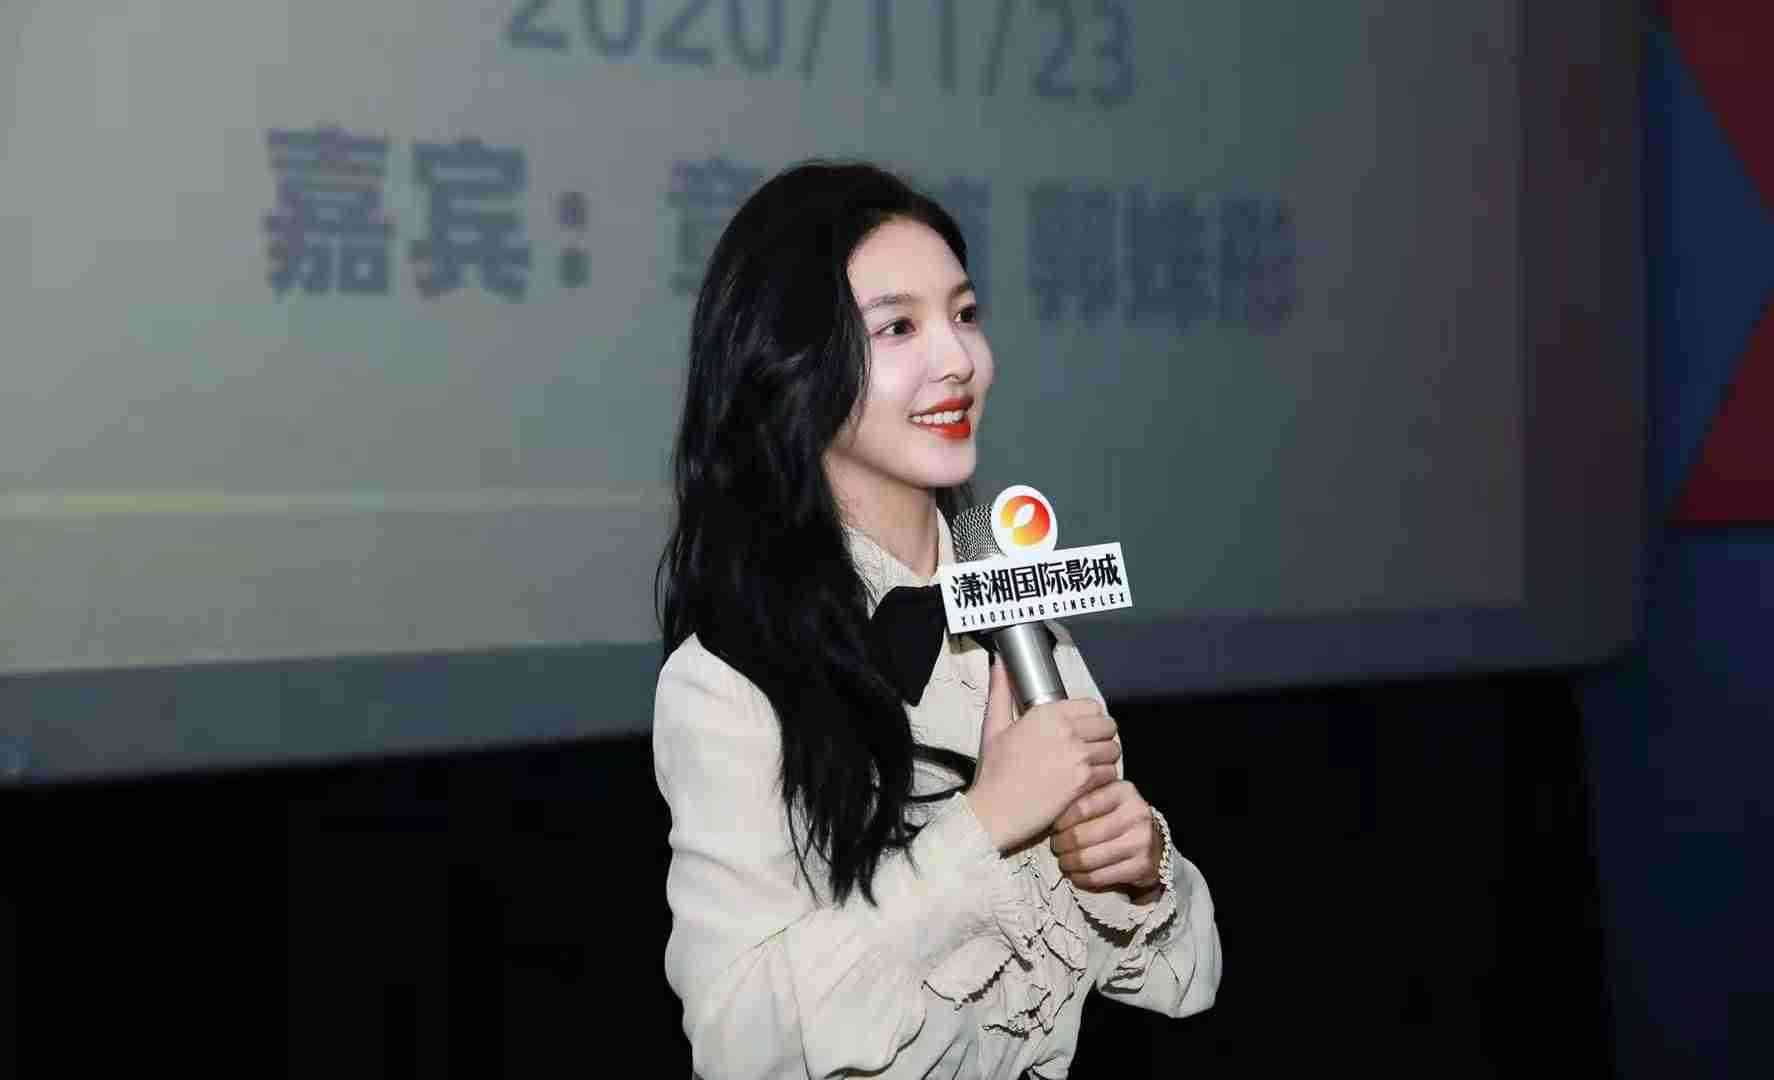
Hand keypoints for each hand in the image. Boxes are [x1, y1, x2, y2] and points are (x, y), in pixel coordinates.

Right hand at [965, 656, 1120, 853]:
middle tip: (1090, 749)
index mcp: (1046, 714)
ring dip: (1105, 759)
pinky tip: (1087, 784)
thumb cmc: (994, 772)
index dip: (1091, 718)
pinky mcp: (1084, 781)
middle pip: (1108, 725)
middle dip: (1102, 737)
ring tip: (1089, 767)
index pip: (1092, 705)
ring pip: (1113, 750)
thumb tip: (998, 664)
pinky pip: (1110, 774)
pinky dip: (1102, 780)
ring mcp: (1078, 756)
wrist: (995, 810)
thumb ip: (1000, 692)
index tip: (1084, 729)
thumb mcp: (993, 728)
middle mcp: (1066, 730)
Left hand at [1050, 780, 1163, 897]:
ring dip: (1069, 863)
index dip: (1061, 820)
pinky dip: (1082, 878)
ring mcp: (1142, 840)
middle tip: (1055, 847)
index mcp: (1123, 790)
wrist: (1153, 844)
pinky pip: (1100, 876)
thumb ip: (1082, 797)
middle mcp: (1136, 813)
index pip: (1081, 806)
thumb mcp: (1105, 798)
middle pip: (1082, 834)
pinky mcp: (1142, 866)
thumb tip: (1047, 810)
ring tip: (1063, 862)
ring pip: (1089, 858)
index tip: (1053, 827)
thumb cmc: (1118, 818)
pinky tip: (1075, 875)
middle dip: (1062, 844)